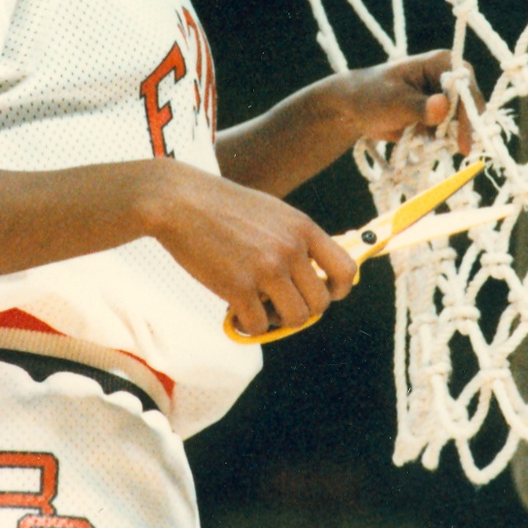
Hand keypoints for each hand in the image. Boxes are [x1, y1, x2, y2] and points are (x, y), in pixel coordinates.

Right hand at [153, 166, 356, 337]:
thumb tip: (314, 274)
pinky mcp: (238, 287)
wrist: (181, 201)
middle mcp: (290, 249)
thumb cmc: (223, 206)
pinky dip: (248, 326)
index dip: (339, 289)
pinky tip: (236, 312)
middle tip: (279, 304)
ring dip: (278, 321)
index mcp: (303, 228)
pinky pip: (257, 325)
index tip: (323, 293)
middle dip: (302, 309)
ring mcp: (265, 269)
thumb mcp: (273, 212)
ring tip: (258, 308)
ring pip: (295, 318)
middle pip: (320, 302)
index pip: (346, 270)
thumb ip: (295, 239)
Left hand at [336, 50, 478, 155]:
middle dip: (463, 128)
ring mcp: (445, 99)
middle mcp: (448, 79)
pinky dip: (441, 142)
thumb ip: (419, 107)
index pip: (465, 87)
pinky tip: (424, 143)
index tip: (464, 138)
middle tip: (459, 150)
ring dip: (450, 137)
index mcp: (441, 63)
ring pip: (462, 122)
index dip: (469, 112)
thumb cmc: (371, 96)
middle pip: (470, 106)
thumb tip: (442, 106)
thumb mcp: (393, 102)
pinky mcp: (439, 117)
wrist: (353, 109)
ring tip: (428, 143)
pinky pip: (450, 133)